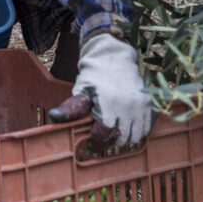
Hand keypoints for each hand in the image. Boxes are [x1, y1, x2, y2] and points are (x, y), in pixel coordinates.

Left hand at [48, 33, 153, 147]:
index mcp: (109, 105)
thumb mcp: (81, 90)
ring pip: (136, 136)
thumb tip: (53, 117)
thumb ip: (71, 108)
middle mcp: (127, 107)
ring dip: (126, 139)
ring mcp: (140, 106)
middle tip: (104, 140)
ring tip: (116, 134)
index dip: (98, 143)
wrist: (115, 56)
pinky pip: (146, 127)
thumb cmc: (95, 75)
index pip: (105, 135)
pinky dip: (138, 132)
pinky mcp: (149, 103)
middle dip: (112, 142)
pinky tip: (128, 128)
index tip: (93, 145)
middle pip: (122, 138)